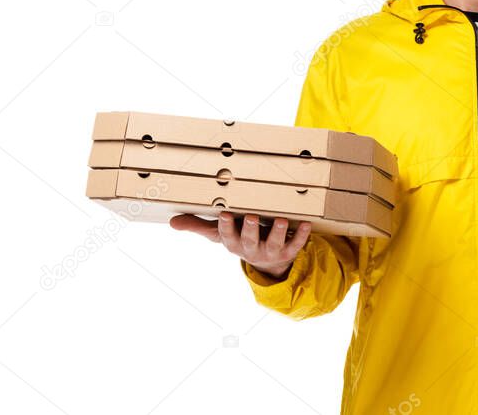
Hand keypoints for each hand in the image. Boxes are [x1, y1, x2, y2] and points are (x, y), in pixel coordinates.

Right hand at [169, 212, 311, 279]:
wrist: (268, 264)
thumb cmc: (240, 239)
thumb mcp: (219, 235)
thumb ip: (198, 225)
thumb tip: (172, 222)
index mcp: (233, 244)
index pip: (226, 236)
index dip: (226, 227)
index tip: (224, 213)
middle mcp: (251, 250)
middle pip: (249, 241)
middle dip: (249, 229)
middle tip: (249, 216)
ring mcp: (270, 252)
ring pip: (273, 243)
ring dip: (277, 231)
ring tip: (281, 219)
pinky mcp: (288, 252)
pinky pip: (295, 245)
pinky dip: (300, 236)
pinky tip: (306, 224)